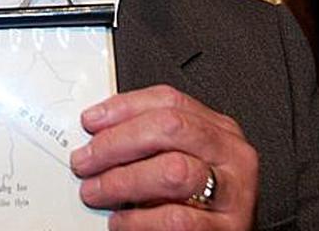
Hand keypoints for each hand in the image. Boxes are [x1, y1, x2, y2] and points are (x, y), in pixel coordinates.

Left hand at [70, 85, 257, 229]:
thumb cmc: (193, 202)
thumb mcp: (176, 160)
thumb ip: (147, 143)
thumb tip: (96, 134)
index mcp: (217, 129)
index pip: (168, 100)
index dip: (123, 108)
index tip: (90, 121)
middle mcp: (231, 154)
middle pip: (170, 128)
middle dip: (117, 142)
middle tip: (84, 161)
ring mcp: (234, 193)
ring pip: (173, 171)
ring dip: (122, 181)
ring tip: (95, 192)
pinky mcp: (227, 229)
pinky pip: (176, 219)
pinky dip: (138, 220)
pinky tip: (120, 221)